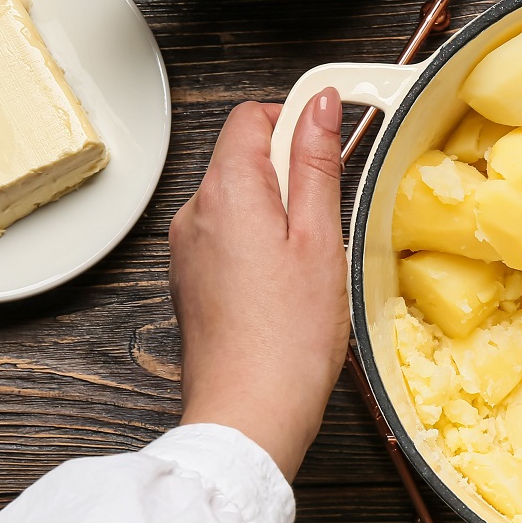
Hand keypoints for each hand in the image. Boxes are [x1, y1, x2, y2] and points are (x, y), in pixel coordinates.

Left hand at [169, 94, 349, 478]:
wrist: (247, 416)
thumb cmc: (288, 340)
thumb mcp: (321, 239)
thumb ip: (318, 164)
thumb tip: (319, 106)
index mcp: (226, 192)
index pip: (251, 116)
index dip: (295, 119)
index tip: (333, 138)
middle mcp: (194, 214)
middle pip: (244, 158)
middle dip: (290, 173)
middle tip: (329, 220)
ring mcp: (188, 250)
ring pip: (239, 201)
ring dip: (277, 213)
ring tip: (310, 262)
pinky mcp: (191, 282)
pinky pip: (228, 238)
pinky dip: (260, 245)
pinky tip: (286, 286)